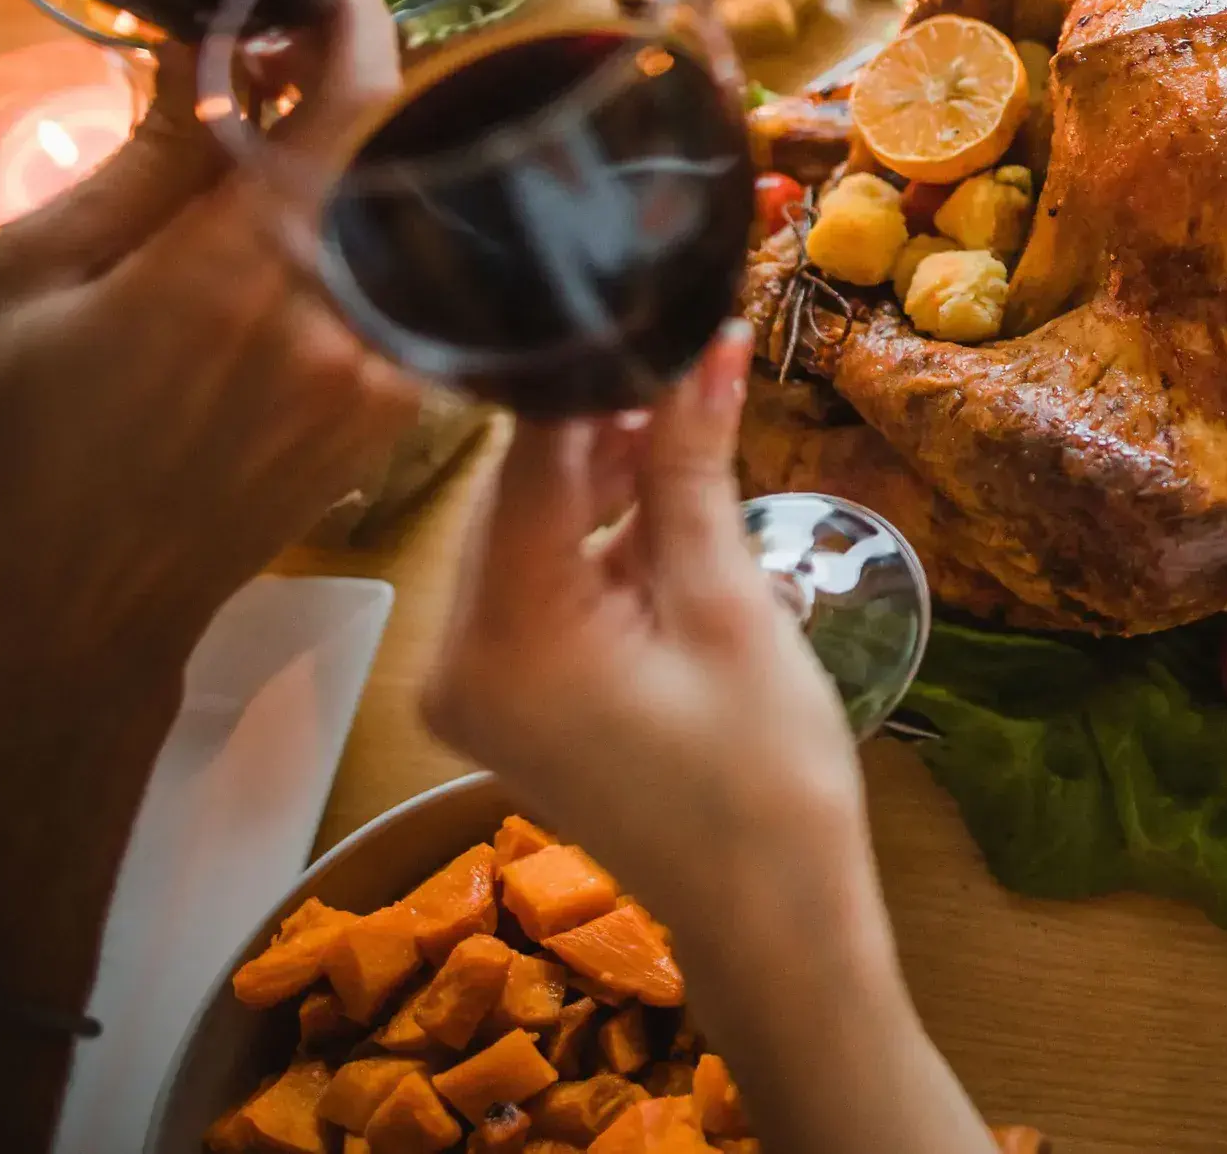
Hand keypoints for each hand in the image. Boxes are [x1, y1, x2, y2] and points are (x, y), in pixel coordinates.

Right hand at [0, 0, 420, 689]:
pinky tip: (321, 237)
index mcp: (240, 272)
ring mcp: (380, 382)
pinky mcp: (392, 427)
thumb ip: (149, 157)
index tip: (325, 0)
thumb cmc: (2, 453)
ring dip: (383, 170)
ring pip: (426, 227)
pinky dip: (392, 246)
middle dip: (366, 93)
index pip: (363, 104)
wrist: (48, 630)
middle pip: (411, 157)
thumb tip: (213, 46)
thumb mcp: (35, 276)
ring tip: (295, 152)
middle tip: (291, 67)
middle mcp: (337, 323)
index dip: (359, 30)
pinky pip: (422, 298)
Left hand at [424, 330, 994, 1153]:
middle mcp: (456, 657)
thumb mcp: (727, 600)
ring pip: (531, 533)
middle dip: (606, 425)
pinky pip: (539, 585)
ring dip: (609, 482)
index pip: (530, 456)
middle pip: (519, 492)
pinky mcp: (505, 700)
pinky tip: (673, 520)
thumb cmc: (763, 774)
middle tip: (694, 360)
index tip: (656, 308)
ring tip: (698, 438)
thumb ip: (691, 465)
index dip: (599, 375)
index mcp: (504, 634)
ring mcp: (473, 685)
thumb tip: (701, 340)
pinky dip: (600, 545)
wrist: (770, 918)